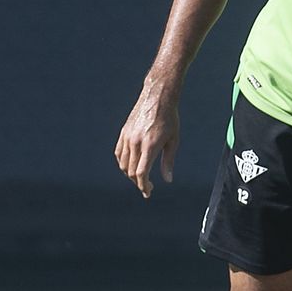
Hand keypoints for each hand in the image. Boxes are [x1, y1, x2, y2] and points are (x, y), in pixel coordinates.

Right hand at [114, 83, 179, 198]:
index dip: (143, 186)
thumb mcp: (173, 140)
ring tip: (140, 178)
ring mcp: (127, 137)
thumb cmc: (169, 119)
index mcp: (150, 145)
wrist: (157, 97)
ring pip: (123, 164)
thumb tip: (167, 180)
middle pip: (131, 171)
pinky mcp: (124, 132)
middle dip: (138, 182)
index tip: (148, 193)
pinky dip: (123, 163)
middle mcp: (136, 142)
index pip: (141, 173)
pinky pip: (118, 153)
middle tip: (147, 187)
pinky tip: (130, 166)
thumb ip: (168, 161)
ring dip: (130, 174)